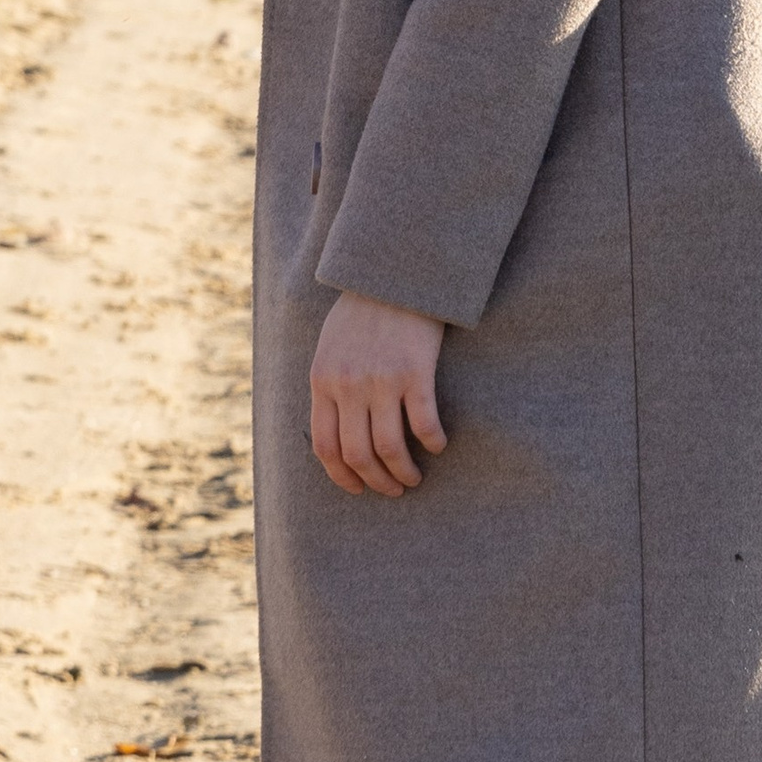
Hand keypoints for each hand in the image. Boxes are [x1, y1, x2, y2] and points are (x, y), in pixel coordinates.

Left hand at [310, 291, 448, 496]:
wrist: (394, 271)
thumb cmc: (364, 308)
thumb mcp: (330, 345)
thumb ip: (329, 384)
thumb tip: (336, 427)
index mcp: (323, 381)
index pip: (326, 447)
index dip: (342, 477)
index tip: (358, 488)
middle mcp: (349, 386)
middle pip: (358, 454)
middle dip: (376, 482)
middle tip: (392, 490)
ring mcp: (382, 380)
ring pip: (389, 447)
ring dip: (403, 472)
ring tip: (414, 478)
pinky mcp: (415, 371)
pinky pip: (423, 422)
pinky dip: (432, 441)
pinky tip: (438, 445)